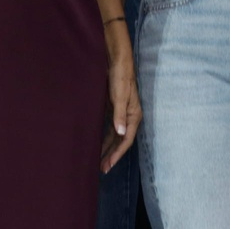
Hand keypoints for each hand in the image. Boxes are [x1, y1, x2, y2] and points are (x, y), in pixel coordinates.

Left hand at [100, 30, 140, 171]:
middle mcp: (128, 116)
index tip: (108, 165)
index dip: (117, 154)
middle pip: (120, 140)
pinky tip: (96, 141)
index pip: (126, 140)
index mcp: (133, 115)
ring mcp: (120, 112)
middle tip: (101, 169)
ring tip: (98, 159)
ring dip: (107, 147)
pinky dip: (103, 135)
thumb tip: (121, 133)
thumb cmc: (121, 77)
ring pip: (114, 135)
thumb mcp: (119, 96)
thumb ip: (119, 114)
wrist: (117, 59)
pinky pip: (108, 127)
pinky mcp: (112, 107)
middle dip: (111, 154)